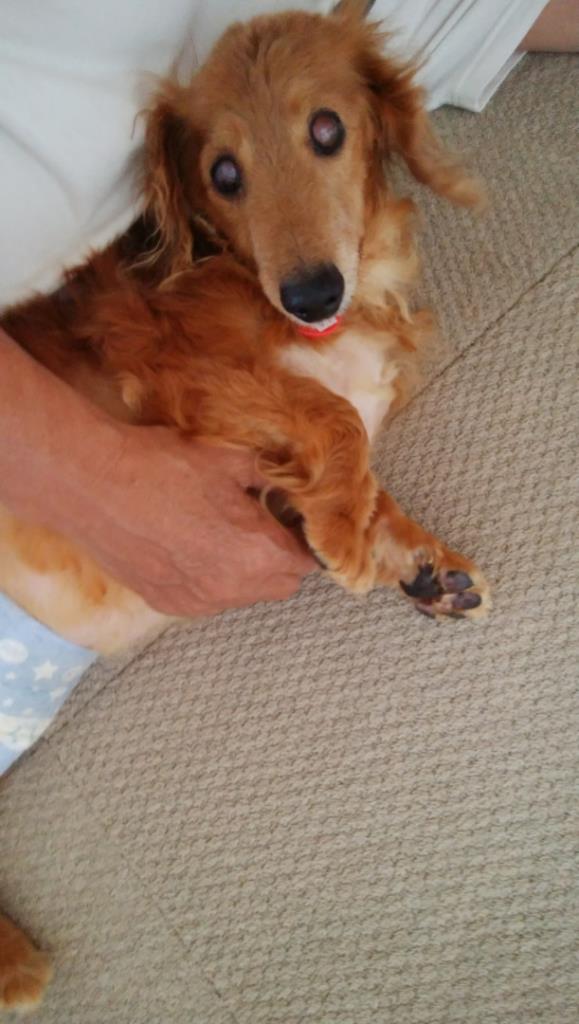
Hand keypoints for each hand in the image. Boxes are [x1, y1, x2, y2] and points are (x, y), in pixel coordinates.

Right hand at [0, 329, 313, 616]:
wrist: (93, 484)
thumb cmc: (162, 466)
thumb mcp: (233, 459)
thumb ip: (274, 478)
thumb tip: (296, 484)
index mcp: (259, 552)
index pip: (310, 560)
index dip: (306, 535)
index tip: (292, 516)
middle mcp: (234, 587)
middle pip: (284, 584)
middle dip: (283, 557)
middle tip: (263, 522)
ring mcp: (199, 601)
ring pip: (246, 595)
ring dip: (248, 570)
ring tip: (222, 532)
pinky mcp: (168, 603)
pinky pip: (209, 599)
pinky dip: (212, 578)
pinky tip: (191, 545)